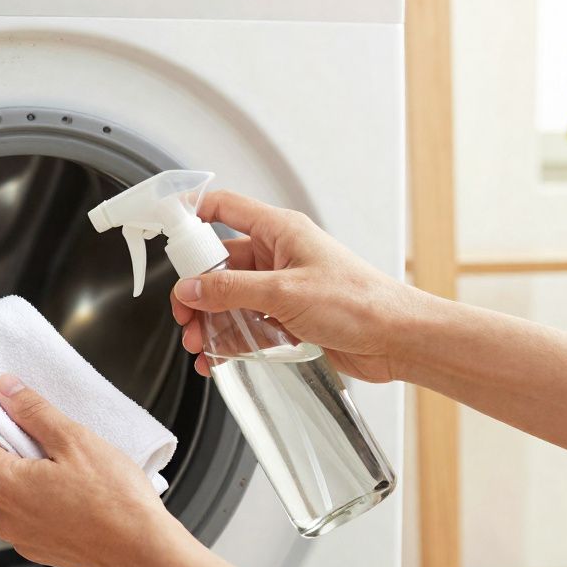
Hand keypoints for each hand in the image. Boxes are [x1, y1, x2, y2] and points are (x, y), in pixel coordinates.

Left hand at [0, 374, 193, 566]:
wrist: (145, 552)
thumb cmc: (116, 502)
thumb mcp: (73, 439)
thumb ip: (33, 411)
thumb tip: (5, 390)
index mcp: (4, 485)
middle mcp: (2, 515)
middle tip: (4, 409)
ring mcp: (18, 535)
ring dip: (4, 462)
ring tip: (34, 440)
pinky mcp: (35, 545)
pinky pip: (16, 508)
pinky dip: (22, 487)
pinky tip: (49, 473)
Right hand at [171, 190, 423, 382]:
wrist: (399, 340)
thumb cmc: (360, 303)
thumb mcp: (284, 293)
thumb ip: (231, 291)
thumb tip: (191, 290)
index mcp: (280, 232)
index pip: (225, 208)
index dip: (193, 213)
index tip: (167, 229)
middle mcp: (279, 256)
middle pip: (220, 264)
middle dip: (197, 292)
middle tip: (185, 315)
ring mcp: (283, 287)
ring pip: (231, 299)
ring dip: (210, 322)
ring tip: (200, 345)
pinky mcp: (288, 317)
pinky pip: (247, 324)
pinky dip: (229, 340)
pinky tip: (217, 358)